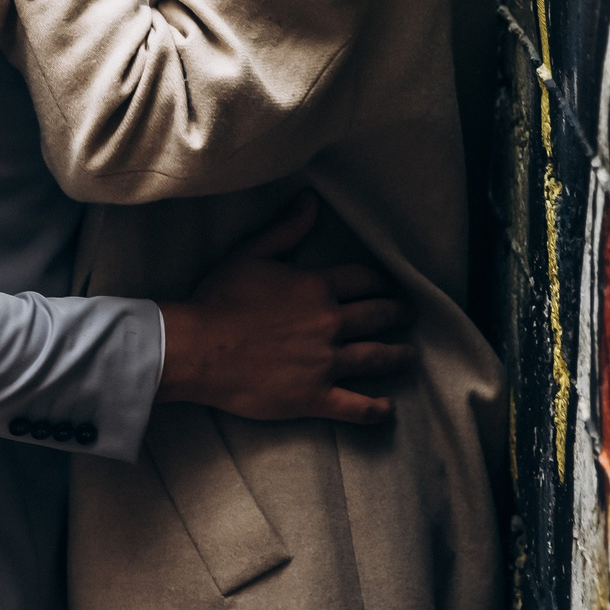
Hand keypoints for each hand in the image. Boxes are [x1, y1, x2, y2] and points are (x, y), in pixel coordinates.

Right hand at [156, 194, 413, 424]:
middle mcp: (329, 323)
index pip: (363, 280)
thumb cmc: (219, 299)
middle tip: (408, 315)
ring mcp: (325, 362)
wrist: (198, 348)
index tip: (388, 286)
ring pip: (376, 358)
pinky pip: (355, 405)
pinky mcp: (314, 396)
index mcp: (316, 287)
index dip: (380, 282)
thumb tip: (311, 200)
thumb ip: (286, 229)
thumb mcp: (250, 253)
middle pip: (378, 316)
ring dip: (398, 356)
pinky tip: (388, 407)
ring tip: (410, 356)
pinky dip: (376, 408)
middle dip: (398, 314)